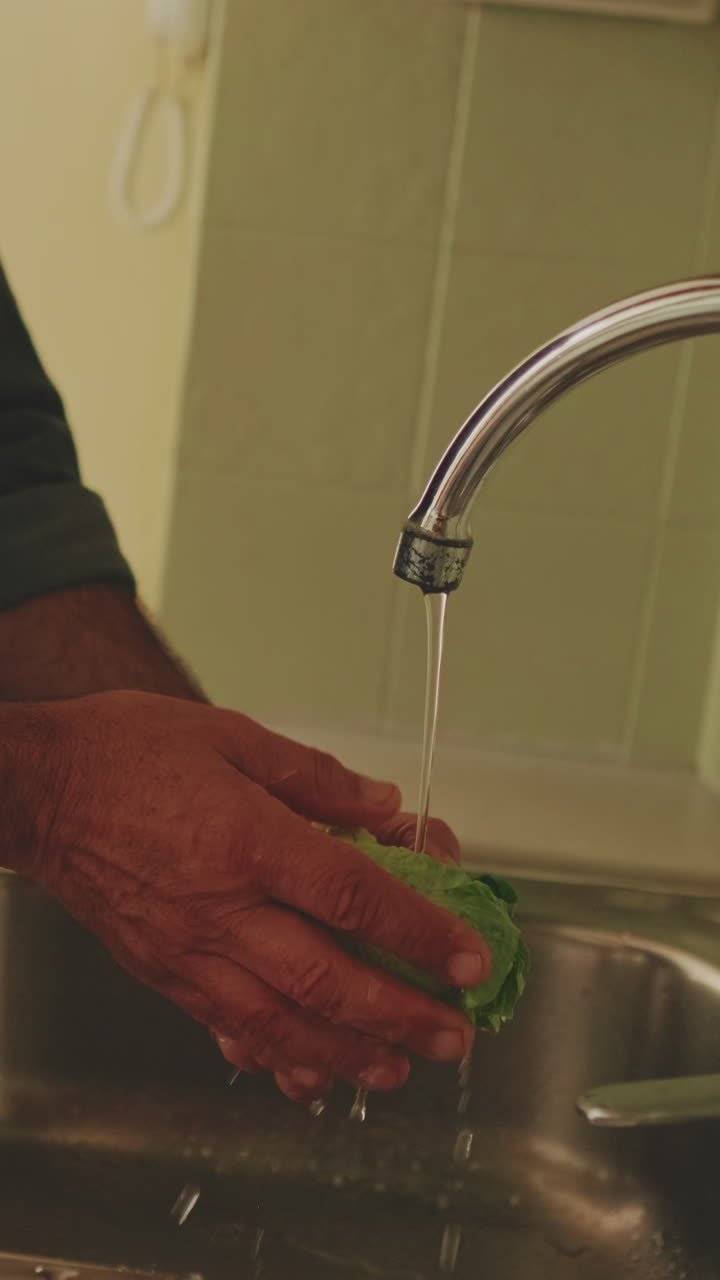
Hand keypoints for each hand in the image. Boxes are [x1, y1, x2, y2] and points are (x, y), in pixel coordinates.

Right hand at [6, 691, 486, 1100]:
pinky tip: (307, 1072)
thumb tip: (383, 807)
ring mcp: (188, 948)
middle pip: (326, 977)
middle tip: (454, 1036)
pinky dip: (273, 1056)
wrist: (35, 789)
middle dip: (400, 1014)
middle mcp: (221, 907)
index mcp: (246, 839)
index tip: (468, 959)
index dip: (420, 932)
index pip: (354, 895)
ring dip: (347, 1051)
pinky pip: (225, 1026)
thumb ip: (314, 777)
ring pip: (278, 1020)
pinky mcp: (161, 971)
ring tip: (398, 1069)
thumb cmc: (125, 752)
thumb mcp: (229, 736)